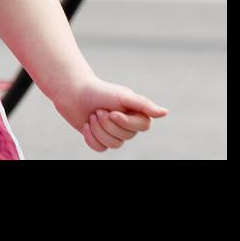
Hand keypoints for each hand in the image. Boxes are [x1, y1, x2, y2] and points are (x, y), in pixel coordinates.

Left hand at [51, 76, 170, 152]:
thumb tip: (165, 113)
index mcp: (137, 113)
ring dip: (98, 130)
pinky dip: (90, 137)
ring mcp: (113, 133)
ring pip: (113, 145)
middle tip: (98, 110)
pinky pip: (100, 149)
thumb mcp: (124, 96)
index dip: (126, 123)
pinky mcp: (99, 139)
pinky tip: (86, 125)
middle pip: (126, 137)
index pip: (143, 127)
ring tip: (92, 115)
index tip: (112, 112)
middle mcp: (127, 124)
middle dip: (108, 124)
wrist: (73, 92)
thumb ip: (144, 105)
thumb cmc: (100, 91)